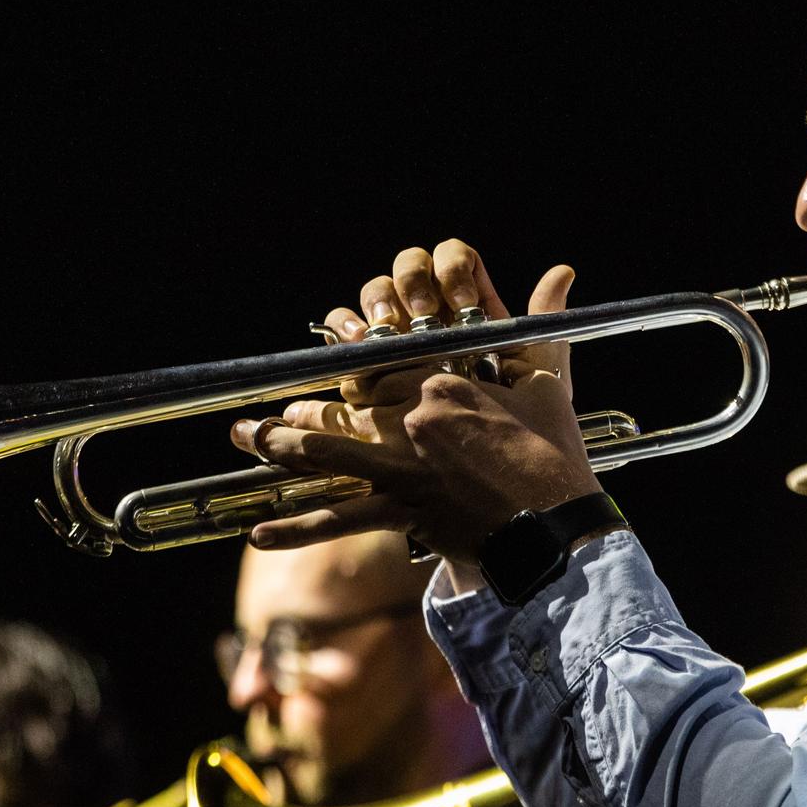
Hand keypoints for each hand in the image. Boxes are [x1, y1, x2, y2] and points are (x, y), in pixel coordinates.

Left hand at [228, 239, 602, 564]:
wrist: (558, 526)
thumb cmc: (557, 455)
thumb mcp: (549, 383)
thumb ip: (544, 325)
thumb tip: (561, 272)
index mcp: (445, 382)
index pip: (391, 368)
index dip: (358, 373)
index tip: (339, 381)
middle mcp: (415, 419)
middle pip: (346, 408)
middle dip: (301, 414)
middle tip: (261, 419)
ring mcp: (405, 466)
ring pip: (330, 453)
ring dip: (281, 448)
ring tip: (244, 442)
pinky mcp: (405, 511)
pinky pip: (343, 519)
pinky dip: (299, 528)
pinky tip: (259, 534)